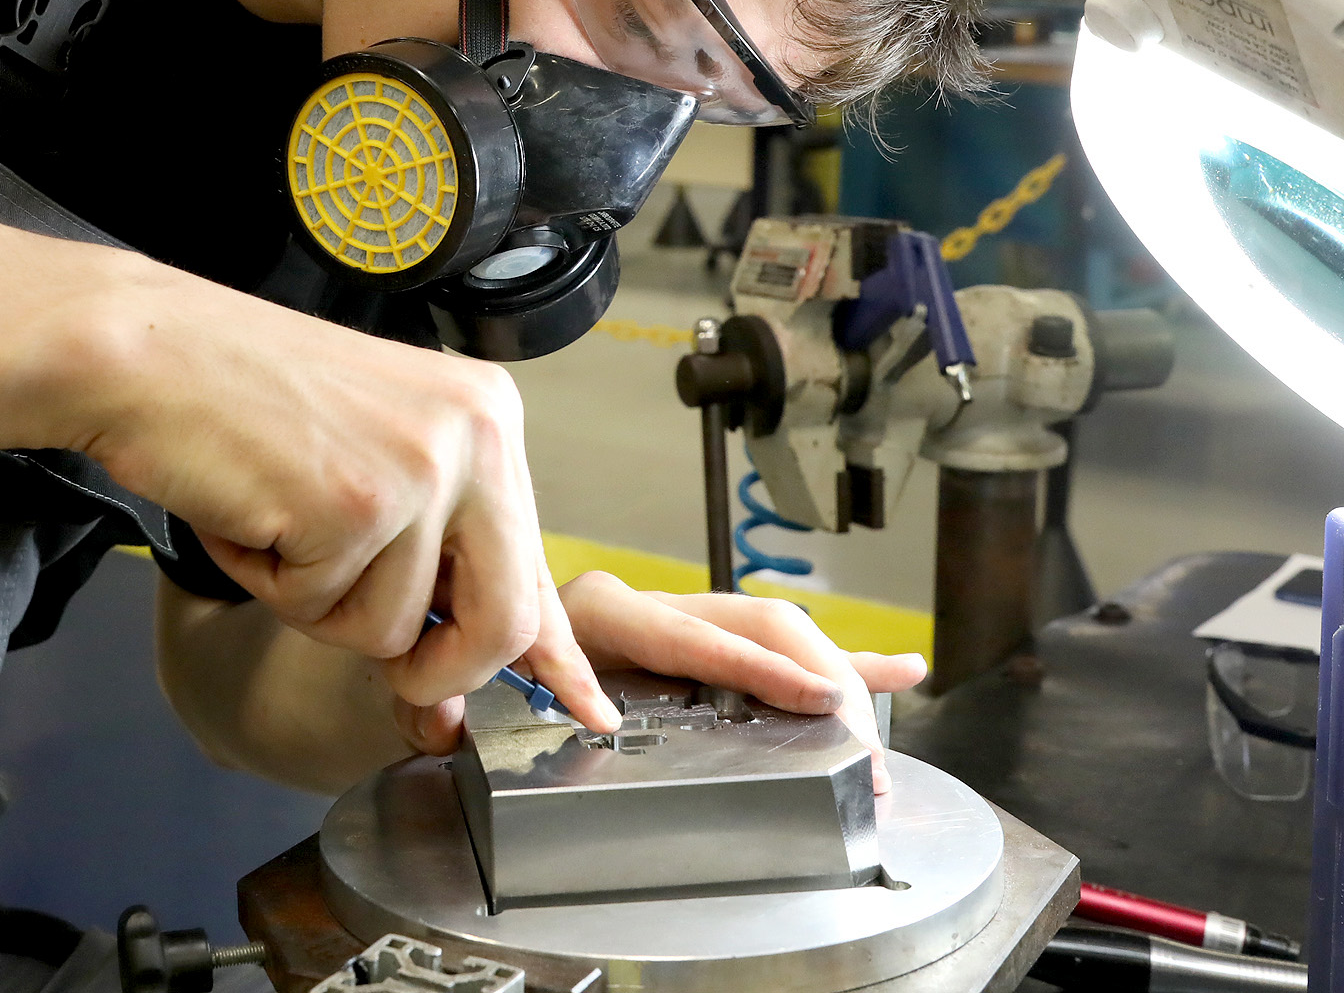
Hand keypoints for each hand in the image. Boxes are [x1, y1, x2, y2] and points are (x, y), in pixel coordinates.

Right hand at [55, 258, 618, 733]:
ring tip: (276, 513)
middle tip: (378, 650)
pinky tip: (250, 509)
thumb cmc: (239, 397)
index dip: (554, 652)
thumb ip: (433, 551)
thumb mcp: (370, 455)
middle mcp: (474, 436)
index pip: (536, 562)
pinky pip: (320, 611)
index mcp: (486, 417)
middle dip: (435, 666)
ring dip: (314, 599)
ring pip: (391, 630)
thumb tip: (460, 678)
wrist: (144, 351)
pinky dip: (268, 582)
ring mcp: (419, 470)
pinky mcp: (356, 506)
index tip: (587, 704)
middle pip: (501, 622)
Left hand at [389, 570, 926, 791]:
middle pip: (754, 622)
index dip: (756, 670)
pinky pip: (774, 649)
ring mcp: (674, 618)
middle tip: (855, 739)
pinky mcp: (693, 642)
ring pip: (772, 631)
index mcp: (594, 607)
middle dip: (815, 679)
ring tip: (878, 720)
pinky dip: (835, 664)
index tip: (816, 704)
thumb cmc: (455, 650)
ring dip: (834, 674)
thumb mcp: (460, 674)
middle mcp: (643, 603)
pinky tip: (898, 673)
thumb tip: (484, 721)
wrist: (445, 620)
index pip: (692, 632)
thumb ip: (468, 699)